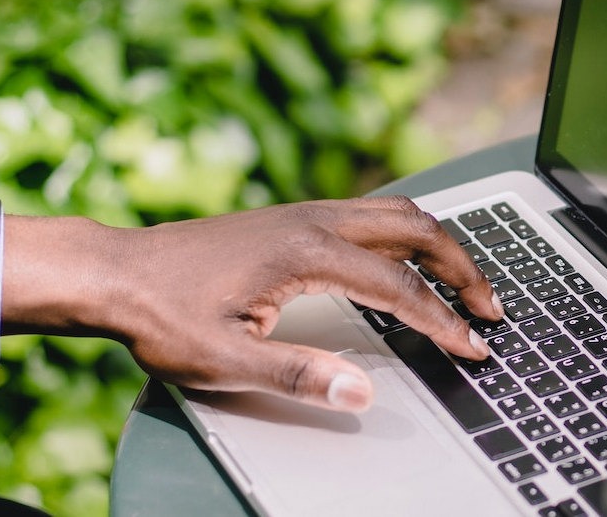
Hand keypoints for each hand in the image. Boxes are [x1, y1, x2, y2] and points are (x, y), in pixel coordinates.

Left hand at [0, 195, 500, 411]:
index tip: (474, 347)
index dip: (443, 320)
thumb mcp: (224, 359)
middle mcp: (312, 220)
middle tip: (490, 309)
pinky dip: (407, 236)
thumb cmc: (161, 314)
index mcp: (305, 251)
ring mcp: (303, 212)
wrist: (116, 272)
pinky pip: (370, 214)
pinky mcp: (291, 217)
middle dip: (462, 267)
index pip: (399, 287)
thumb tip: (361, 394)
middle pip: (415, 230)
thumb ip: (298, 375)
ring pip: (395, 213)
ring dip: (438, 246)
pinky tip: (406, 263)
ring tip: (463, 285)